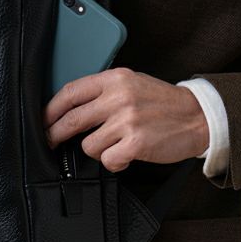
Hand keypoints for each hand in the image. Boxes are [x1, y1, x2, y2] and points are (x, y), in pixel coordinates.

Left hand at [42, 67, 208, 173]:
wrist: (198, 116)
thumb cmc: (162, 102)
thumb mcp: (131, 84)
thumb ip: (103, 92)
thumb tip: (68, 108)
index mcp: (114, 79)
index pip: (70, 92)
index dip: (50, 109)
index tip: (42, 120)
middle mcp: (119, 97)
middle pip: (71, 120)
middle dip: (55, 134)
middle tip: (50, 141)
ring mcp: (127, 120)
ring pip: (88, 144)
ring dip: (97, 150)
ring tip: (114, 145)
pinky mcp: (136, 142)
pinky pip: (107, 160)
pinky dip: (114, 162)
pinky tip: (125, 155)